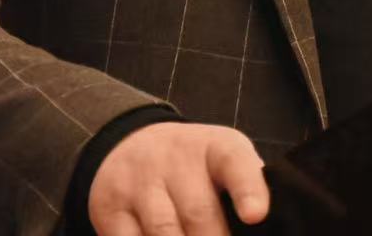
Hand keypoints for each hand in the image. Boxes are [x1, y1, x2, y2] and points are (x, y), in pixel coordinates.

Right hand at [87, 121, 269, 235]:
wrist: (131, 145)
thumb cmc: (194, 167)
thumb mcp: (224, 160)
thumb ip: (247, 187)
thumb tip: (260, 223)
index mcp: (215, 147)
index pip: (234, 163)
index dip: (247, 190)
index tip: (255, 214)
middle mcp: (175, 159)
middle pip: (199, 213)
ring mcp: (139, 182)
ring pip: (164, 233)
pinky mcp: (111, 208)